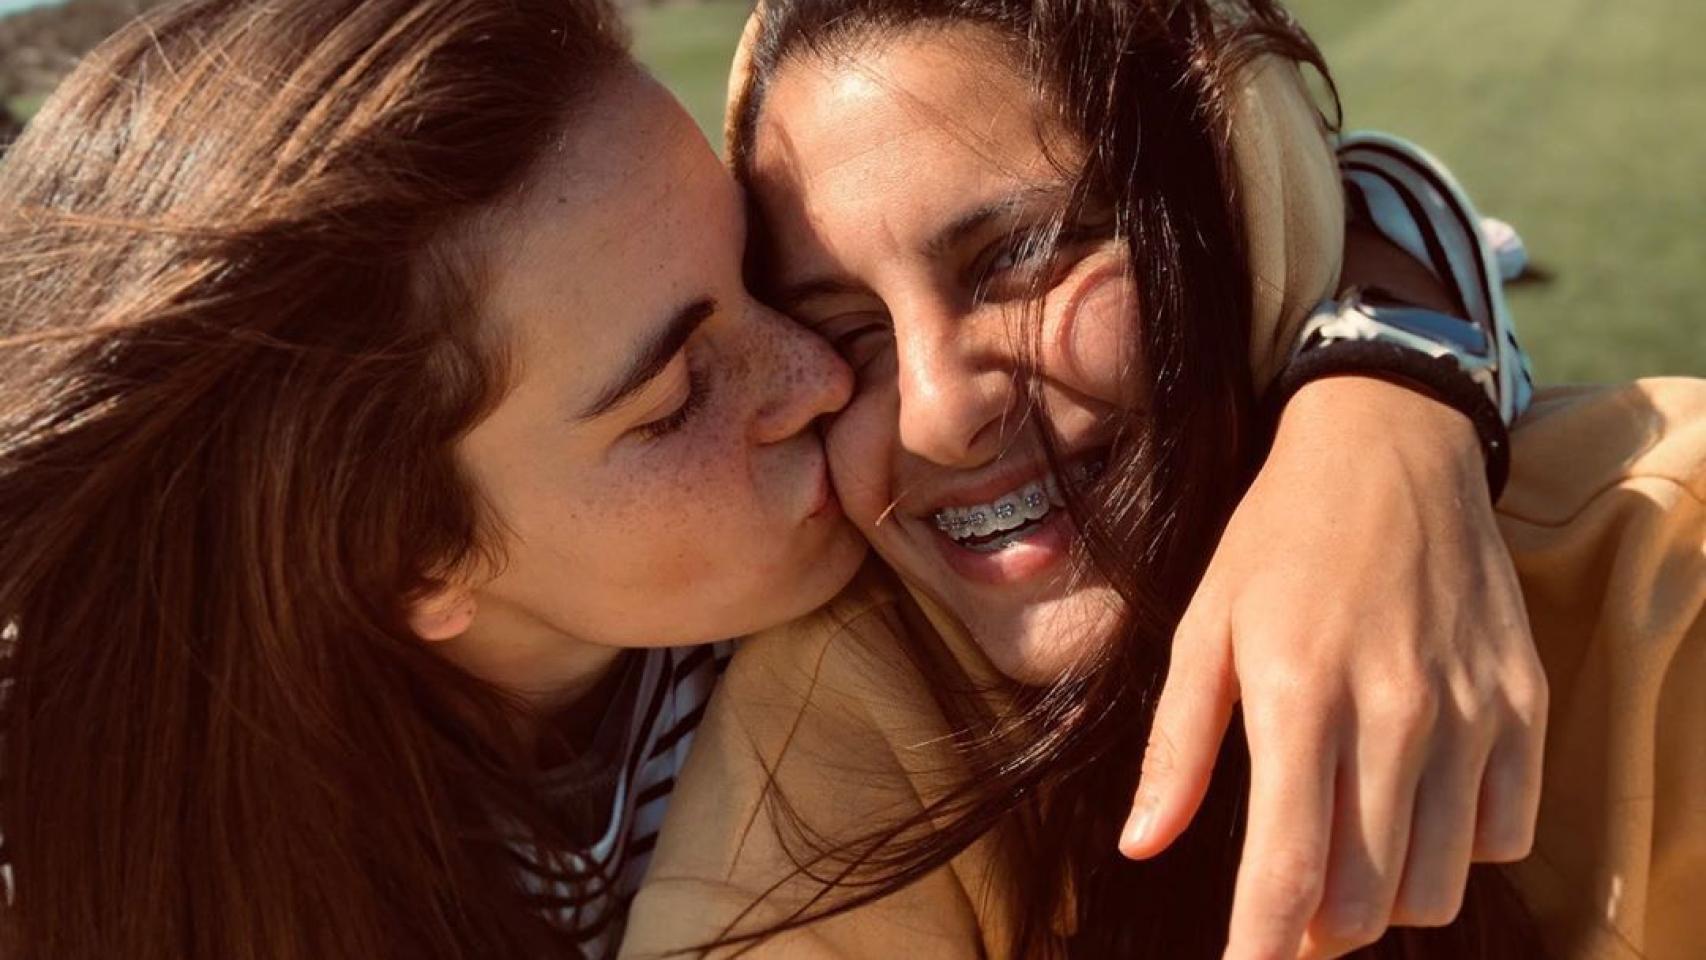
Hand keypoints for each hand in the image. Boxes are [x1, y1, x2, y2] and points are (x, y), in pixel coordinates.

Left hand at [1117, 376, 1547, 959]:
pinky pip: (1507, 833)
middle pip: (1368, 901)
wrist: (1390, 447)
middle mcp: (1395, 712)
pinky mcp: (1524, 704)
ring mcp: (1471, 712)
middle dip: (1317, 933)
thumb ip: (1177, 746)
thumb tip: (1141, 845)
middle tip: (1286, 908)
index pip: (1289, 871)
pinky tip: (1415, 804)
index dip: (1260, 946)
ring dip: (1386, 897)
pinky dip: (1460, 848)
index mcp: (1297, 693)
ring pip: (1440, 884)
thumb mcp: (1204, 626)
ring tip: (1347, 851)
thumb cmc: (1278, 540)